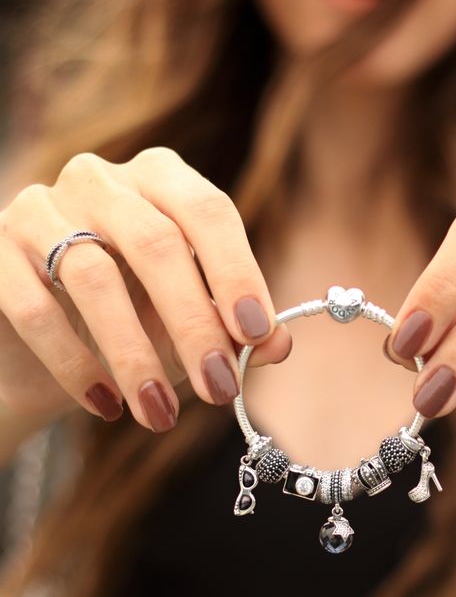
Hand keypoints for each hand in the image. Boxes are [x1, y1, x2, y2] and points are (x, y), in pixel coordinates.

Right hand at [0, 147, 289, 430]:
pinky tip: (105, 404)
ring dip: (135, 356)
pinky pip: (34, 306)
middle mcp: (102, 181)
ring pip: (93, 276)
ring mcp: (40, 208)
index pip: (209, 212)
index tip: (257, 334)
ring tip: (160, 414)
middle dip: (193, 324)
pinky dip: (74, 363)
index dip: (236, 272)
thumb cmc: (133, 326)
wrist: (43, 351)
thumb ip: (235, 329)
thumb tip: (280, 344)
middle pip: (156, 243)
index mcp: (162, 183)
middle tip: (219, 387)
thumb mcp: (191, 326)